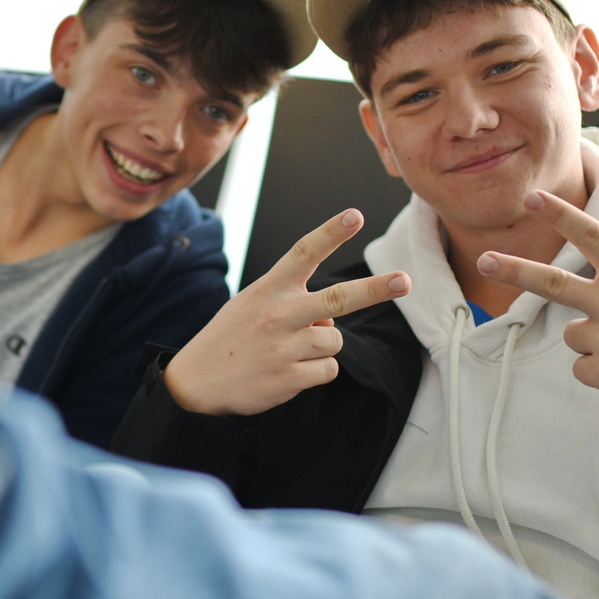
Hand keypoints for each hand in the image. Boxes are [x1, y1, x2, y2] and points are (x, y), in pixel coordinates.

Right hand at [164, 210, 409, 416]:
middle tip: (403, 281)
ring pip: (335, 341)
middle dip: (374, 289)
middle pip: (337, 300)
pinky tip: (288, 371)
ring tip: (291, 351)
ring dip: (323, 348)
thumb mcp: (251, 305)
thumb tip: (331, 322)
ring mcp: (284, 347)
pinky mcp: (288, 378)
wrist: (195, 382)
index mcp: (269, 290)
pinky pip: (327, 370)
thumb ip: (292, 305)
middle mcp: (279, 315)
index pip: (303, 253)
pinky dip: (316, 372)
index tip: (355, 215)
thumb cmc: (229, 338)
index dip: (331, 232)